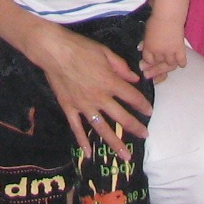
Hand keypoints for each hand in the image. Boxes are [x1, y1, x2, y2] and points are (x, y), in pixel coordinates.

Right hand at [27, 19, 152, 157]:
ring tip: (125, 156)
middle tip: (145, 135)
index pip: (132, 97)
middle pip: (122, 117)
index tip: (149, 111)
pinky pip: (77, 128)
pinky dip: (82, 141)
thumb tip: (135, 78)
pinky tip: (88, 153)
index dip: (143, 105)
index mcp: (110, 82)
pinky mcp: (69, 108)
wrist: (54, 51)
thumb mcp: (105, 52)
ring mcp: (84, 106)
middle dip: (135, 127)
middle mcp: (99, 98)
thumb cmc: (80, 48)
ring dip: (115, 143)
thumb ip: (121, 67)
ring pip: (102, 128)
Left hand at [140, 22, 187, 81]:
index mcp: (149, 47)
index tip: (145, 65)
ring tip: (165, 70)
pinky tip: (180, 64)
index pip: (148, 60)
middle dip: (153, 71)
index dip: (147, 62)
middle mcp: (159, 52)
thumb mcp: (146, 31)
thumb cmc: (155, 19)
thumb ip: (145, 41)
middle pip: (157, 64)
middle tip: (148, 75)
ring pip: (170, 65)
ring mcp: (170, 52)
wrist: (169, 15)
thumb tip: (140, 48)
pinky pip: (181, 60)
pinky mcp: (180, 49)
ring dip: (167, 68)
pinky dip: (181, 63)